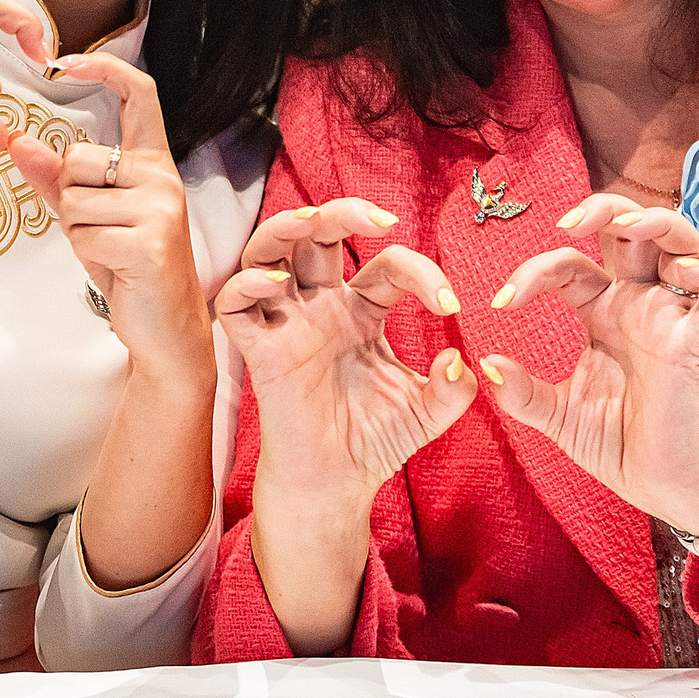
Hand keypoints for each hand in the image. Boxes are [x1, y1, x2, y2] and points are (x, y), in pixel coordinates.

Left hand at [9, 53, 211, 381]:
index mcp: (152, 163)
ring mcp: (160, 206)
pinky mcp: (151, 239)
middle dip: (70, 199)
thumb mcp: (88, 217)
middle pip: (77, 159)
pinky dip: (87, 253)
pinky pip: (84, 232)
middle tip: (98, 230)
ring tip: (108, 249)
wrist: (166, 327)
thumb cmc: (129, 267)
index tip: (66, 60)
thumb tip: (17, 142)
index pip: (139, 94)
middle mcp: (162, 176)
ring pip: (74, 198)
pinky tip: (116, 266)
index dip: (103, 69)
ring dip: (76, 230)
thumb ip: (55, 179)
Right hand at [218, 201, 475, 508]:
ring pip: (268, 253)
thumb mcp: (426, 412)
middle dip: (343, 212)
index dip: (422, 275)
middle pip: (318, 236)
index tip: (452, 307)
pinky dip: (247, 284)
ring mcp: (287, 325)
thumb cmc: (373, 441)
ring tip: (312, 220)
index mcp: (362, 311)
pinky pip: (236, 306)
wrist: (336, 485)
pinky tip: (276, 283)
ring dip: (286, 228)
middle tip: (380, 218)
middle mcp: (321, 308)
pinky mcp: (259, 352)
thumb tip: (462, 359)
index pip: (388, 267)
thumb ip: (451, 389)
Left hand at [480, 197, 698, 538]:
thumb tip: (484, 365)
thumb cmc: (618, 443)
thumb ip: (523, 393)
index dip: (533, 272)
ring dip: (659, 224)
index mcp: (604, 313)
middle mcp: (639, 306)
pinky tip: (685, 275)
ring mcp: (672, 320)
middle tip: (570, 220)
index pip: (570, 266)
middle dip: (606, 209)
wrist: (662, 487)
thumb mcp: (560, 417)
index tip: (499, 303)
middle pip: (633, 231)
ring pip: (682, 244)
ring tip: (629, 228)